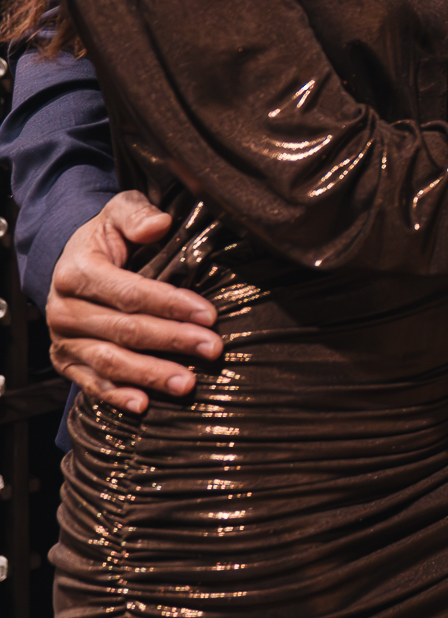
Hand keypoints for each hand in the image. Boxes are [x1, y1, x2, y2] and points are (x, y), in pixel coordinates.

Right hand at [47, 191, 221, 415]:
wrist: (75, 261)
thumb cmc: (108, 238)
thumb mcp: (118, 212)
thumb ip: (137, 214)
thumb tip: (158, 224)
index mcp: (77, 271)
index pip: (129, 292)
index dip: (169, 305)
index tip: (208, 314)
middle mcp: (65, 309)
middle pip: (125, 330)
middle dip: (172, 340)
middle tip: (212, 348)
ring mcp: (65, 339)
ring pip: (110, 361)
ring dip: (150, 375)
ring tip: (188, 382)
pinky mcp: (67, 361)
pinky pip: (92, 383)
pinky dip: (117, 397)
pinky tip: (144, 405)